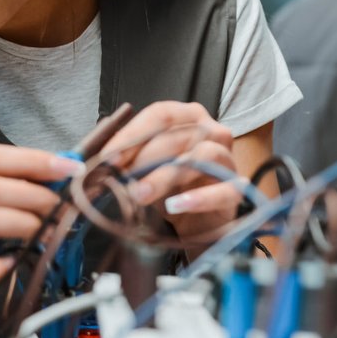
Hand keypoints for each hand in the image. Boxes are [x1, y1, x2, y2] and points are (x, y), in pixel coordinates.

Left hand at [103, 101, 242, 259]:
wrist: (197, 223)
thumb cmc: (170, 188)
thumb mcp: (144, 170)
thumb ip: (127, 159)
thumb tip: (100, 159)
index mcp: (190, 118)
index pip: (162, 114)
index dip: (133, 133)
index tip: (109, 157)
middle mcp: (213, 132)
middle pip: (179, 135)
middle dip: (144, 157)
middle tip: (120, 179)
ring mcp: (227, 160)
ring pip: (201, 157)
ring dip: (165, 176)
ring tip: (141, 195)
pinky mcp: (236, 190)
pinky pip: (223, 190)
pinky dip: (198, 198)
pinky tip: (176, 206)